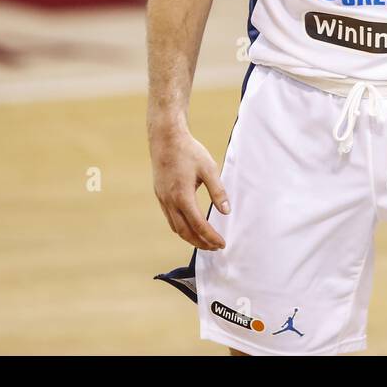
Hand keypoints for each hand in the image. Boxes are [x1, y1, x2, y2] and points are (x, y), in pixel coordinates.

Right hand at [150, 124, 228, 249]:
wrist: (165, 138)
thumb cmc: (189, 151)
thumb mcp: (209, 168)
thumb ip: (218, 191)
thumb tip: (226, 212)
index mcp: (183, 196)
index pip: (199, 225)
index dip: (211, 237)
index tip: (222, 244)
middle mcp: (170, 202)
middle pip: (185, 232)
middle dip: (201, 243)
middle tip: (215, 248)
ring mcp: (162, 199)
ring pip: (175, 228)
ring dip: (190, 238)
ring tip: (205, 241)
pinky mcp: (160, 195)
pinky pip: (170, 219)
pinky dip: (181, 228)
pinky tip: (190, 226)